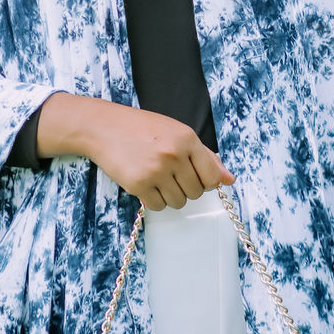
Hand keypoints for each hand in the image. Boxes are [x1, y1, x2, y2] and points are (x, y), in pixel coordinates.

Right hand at [76, 100, 234, 210]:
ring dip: (170, 195)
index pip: (211, 176)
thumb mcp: (176, 132)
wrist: (104, 127)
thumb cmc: (143, 128)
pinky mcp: (139, 185)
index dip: (205, 182)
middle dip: (185, 187)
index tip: (194, 177)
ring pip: (179, 202)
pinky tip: (146, 183)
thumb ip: (204, 155)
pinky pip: (159, 206)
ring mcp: (156, 170)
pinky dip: (155, 200)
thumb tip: (229, 179)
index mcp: (187, 138)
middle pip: (195, 192)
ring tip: (157, 177)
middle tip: (170, 173)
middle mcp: (174, 154)